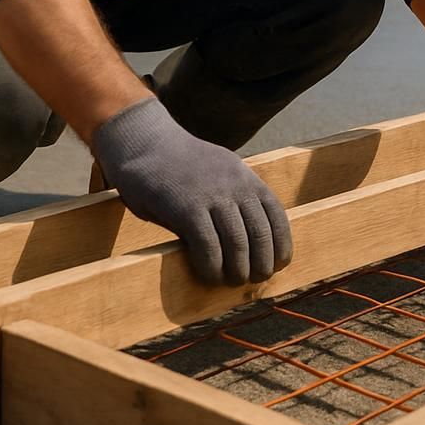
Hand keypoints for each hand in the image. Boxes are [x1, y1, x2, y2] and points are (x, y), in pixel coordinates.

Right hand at [94, 98, 290, 285]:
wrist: (143, 142)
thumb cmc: (178, 167)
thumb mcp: (216, 176)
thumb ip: (231, 201)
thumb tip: (246, 245)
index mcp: (245, 178)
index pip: (276, 216)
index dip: (280, 245)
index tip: (278, 265)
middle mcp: (234, 185)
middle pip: (260, 234)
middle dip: (262, 264)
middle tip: (254, 280)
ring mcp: (211, 195)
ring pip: (238, 244)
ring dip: (238, 271)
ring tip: (231, 281)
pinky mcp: (186, 207)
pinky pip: (208, 246)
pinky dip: (212, 267)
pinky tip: (208, 275)